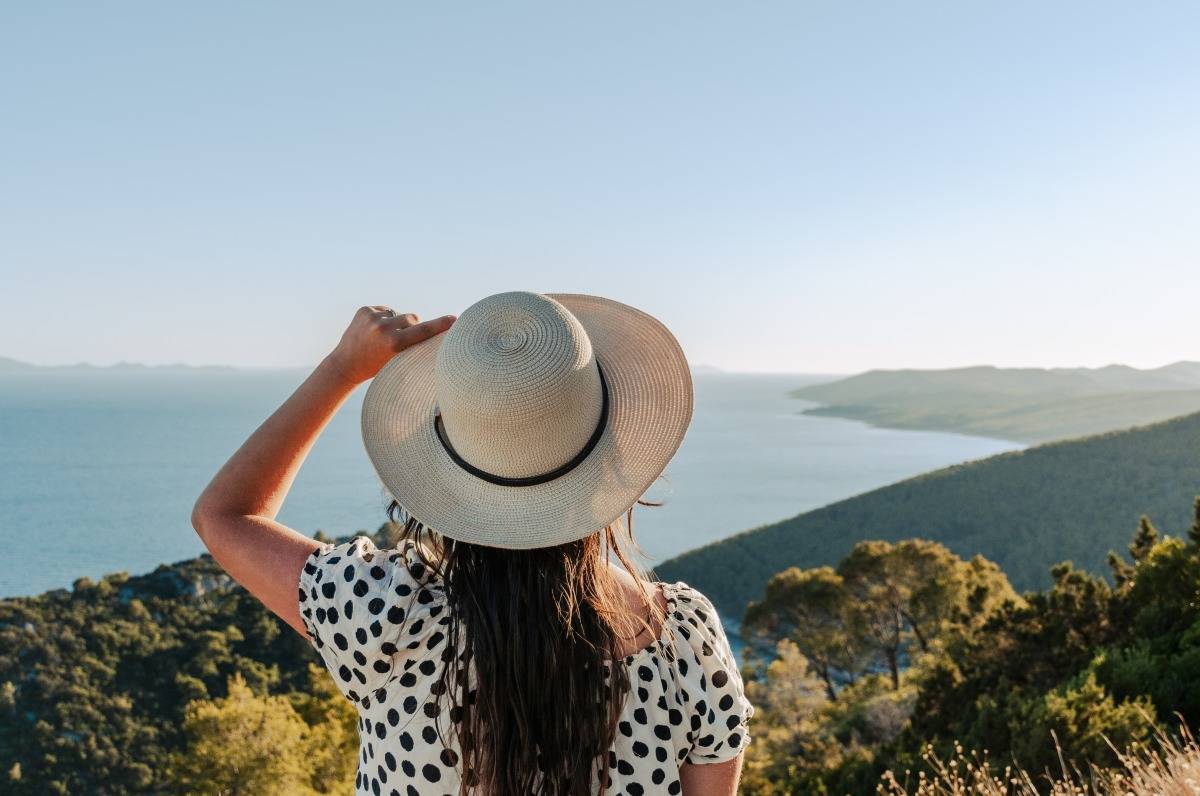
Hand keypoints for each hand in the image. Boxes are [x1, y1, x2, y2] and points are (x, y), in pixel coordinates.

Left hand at [326, 306, 455, 384]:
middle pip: (413, 318)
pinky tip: (372, 331)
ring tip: (381, 338)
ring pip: (398, 314)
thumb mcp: (398, 360)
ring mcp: (372, 317)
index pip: (424, 330)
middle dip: (411, 326)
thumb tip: (429, 326)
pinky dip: (383, 318)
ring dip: (395, 323)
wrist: (345, 364)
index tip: (454, 319)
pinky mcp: (365, 310)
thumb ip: (413, 345)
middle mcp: (384, 328)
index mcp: (394, 343)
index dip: (441, 325)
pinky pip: (385, 310)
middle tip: (401, 341)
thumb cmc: (376, 367)